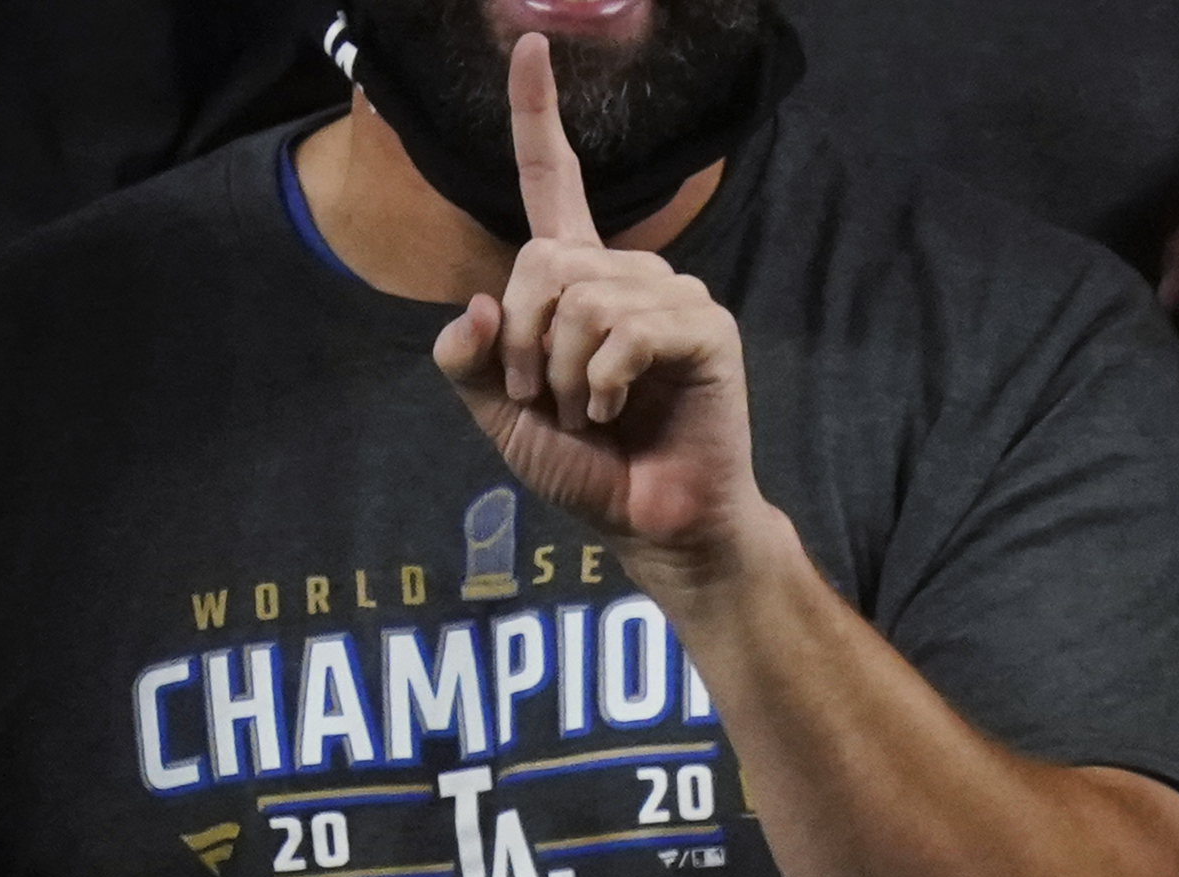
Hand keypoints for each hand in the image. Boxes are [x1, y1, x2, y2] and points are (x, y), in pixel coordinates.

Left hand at [428, 40, 764, 577]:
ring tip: (587, 413)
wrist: (654, 526)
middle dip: (522, 337)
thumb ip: (472, 361)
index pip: (552, 182)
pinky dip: (603, 378)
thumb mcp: (505, 417)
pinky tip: (616, 411)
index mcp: (579, 282)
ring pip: (583, 296)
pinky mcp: (706, 329)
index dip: (536, 117)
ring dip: (563, 371)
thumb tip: (478, 304)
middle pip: (544, 258)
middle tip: (541, 398)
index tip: (528, 46)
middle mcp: (628, 274)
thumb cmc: (589, 469)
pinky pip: (627, 327)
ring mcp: (672, 296)